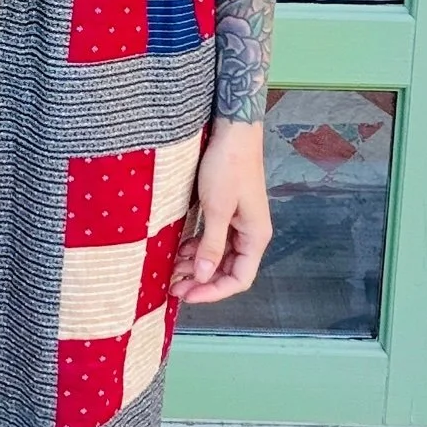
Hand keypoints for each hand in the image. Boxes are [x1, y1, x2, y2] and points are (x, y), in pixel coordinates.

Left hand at [170, 118, 271, 305]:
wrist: (232, 131)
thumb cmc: (227, 167)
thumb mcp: (217, 208)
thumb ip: (211, 245)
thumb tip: (203, 276)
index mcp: (255, 236)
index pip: (240, 279)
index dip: (214, 292)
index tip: (187, 295)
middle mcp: (250, 233)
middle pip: (228, 270)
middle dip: (202, 281)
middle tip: (173, 286)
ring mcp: (238, 222)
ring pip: (218, 256)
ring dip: (197, 265)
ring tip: (172, 270)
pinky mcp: (227, 211)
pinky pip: (213, 239)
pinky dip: (197, 248)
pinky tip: (180, 250)